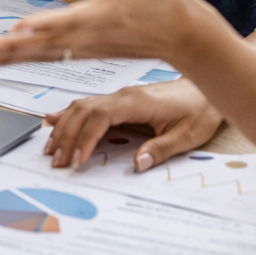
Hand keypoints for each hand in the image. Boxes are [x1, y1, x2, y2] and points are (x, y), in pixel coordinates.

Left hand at [0, 0, 235, 68]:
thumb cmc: (173, 2)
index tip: (15, 32)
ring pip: (43, 55)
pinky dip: (27, 58)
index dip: (41, 27)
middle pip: (44, 45)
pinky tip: (7, 58)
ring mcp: (90, 46)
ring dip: (10, 59)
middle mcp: (92, 35)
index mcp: (106, 14)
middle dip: (8, 52)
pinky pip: (53, 57)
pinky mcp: (89, 51)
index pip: (67, 22)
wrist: (191, 39)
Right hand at [40, 80, 222, 170]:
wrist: (204, 89)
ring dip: (64, 126)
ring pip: (81, 107)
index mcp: (136, 102)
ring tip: (51, 148)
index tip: (77, 159)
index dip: (86, 138)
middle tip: (56, 161)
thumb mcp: (187, 135)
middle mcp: (123, 96)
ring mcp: (119, 96)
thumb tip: (138, 165)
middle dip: (67, 136)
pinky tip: (54, 119)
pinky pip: (88, 105)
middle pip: (83, 112)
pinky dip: (69, 114)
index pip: (100, 117)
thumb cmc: (198, 110)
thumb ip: (161, 149)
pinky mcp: (120, 101)